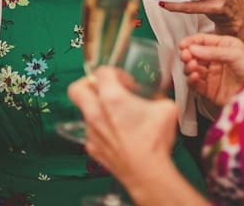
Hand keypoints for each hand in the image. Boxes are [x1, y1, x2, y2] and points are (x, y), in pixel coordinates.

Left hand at [68, 68, 177, 188]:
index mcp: (111, 98)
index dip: (116, 73)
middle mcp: (95, 112)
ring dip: (97, 109)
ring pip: (85, 111)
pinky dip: (101, 129)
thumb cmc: (154, 141)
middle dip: (88, 85)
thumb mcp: (166, 108)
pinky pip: (92, 132)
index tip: (127, 83)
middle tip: (104, 90)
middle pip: (77, 88)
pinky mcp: (91, 147)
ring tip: (117, 116)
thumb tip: (158, 96)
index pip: (102, 71)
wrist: (147, 173)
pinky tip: (117, 135)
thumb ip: (158, 96)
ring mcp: (91, 131)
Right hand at [180, 33, 243, 106]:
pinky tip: (195, 77)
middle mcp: (216, 60)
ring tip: (192, 66)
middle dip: (188, 55)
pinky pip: (195, 84)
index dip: (191, 42)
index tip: (183, 45)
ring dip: (189, 67)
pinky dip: (192, 80)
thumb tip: (192, 49)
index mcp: (223, 46)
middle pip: (195, 55)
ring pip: (193, 69)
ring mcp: (212, 76)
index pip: (202, 41)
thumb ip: (213, 51)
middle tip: (186, 56)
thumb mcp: (235, 54)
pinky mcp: (210, 91)